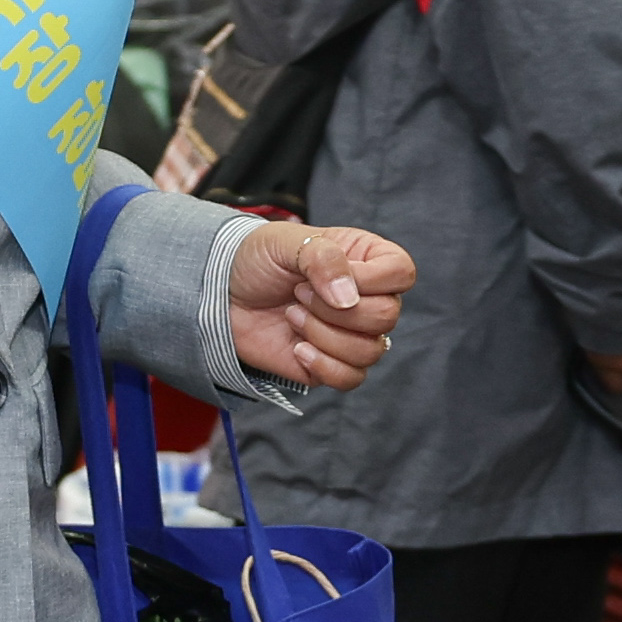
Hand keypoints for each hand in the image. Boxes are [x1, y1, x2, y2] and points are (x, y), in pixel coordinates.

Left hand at [227, 219, 413, 392]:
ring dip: (324, 335)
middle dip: (335, 309)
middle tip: (298, 293)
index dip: (371, 278)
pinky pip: (351, 379)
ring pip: (371, 351)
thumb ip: (321, 258)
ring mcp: (352, 334)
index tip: (326, 273)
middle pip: (387, 316)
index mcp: (366, 260)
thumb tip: (349, 299)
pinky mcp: (332, 364)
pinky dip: (323, 366)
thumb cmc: (257, 259)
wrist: (220, 294)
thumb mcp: (285, 242)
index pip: (402, 273)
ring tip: (292, 315)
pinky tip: (297, 348)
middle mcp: (367, 298)